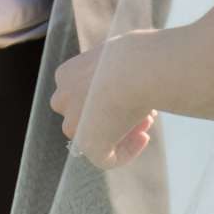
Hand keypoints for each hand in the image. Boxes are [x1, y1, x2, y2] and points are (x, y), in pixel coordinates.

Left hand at [49, 36, 155, 168]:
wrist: (136, 68)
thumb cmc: (135, 55)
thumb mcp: (120, 56)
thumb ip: (114, 71)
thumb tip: (127, 79)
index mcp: (67, 75)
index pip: (84, 94)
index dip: (111, 97)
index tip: (135, 92)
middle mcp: (63, 98)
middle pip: (88, 115)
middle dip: (116, 114)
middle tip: (142, 109)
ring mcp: (72, 122)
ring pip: (96, 136)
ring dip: (123, 131)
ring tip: (149, 119)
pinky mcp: (87, 144)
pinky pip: (106, 158)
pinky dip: (127, 151)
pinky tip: (145, 137)